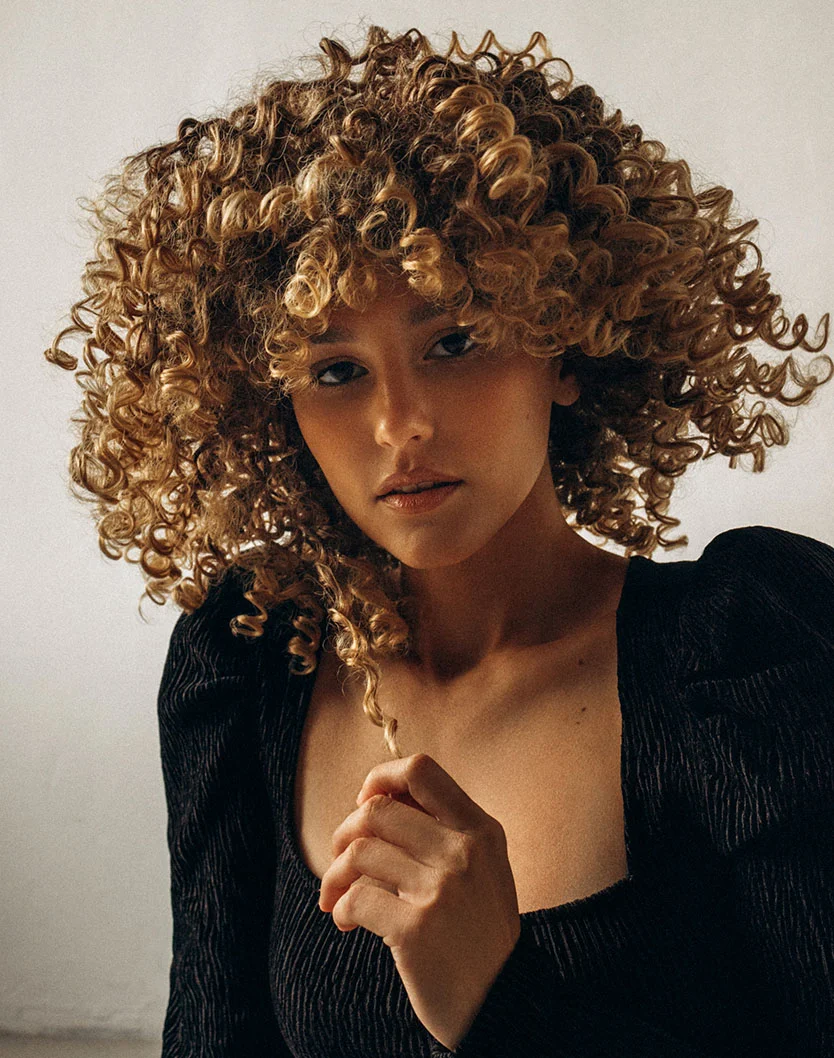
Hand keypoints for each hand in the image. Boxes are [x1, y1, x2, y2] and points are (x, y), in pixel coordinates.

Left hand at [318, 752, 521, 1050]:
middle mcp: (463, 852)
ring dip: (335, 873)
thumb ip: (442, 830)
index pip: (421, 770)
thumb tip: (376, 799)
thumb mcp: (482, 867)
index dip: (381, 777)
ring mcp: (440, 889)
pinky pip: (356, 897)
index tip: (366, 802)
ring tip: (337, 895)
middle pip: (378, 810)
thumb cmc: (480, 931)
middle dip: (345, 832)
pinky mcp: (415, 929)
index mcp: (480, 829)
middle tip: (341, 859)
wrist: (502, 1001)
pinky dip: (341, 906)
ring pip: (359, 851)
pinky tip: (348, 921)